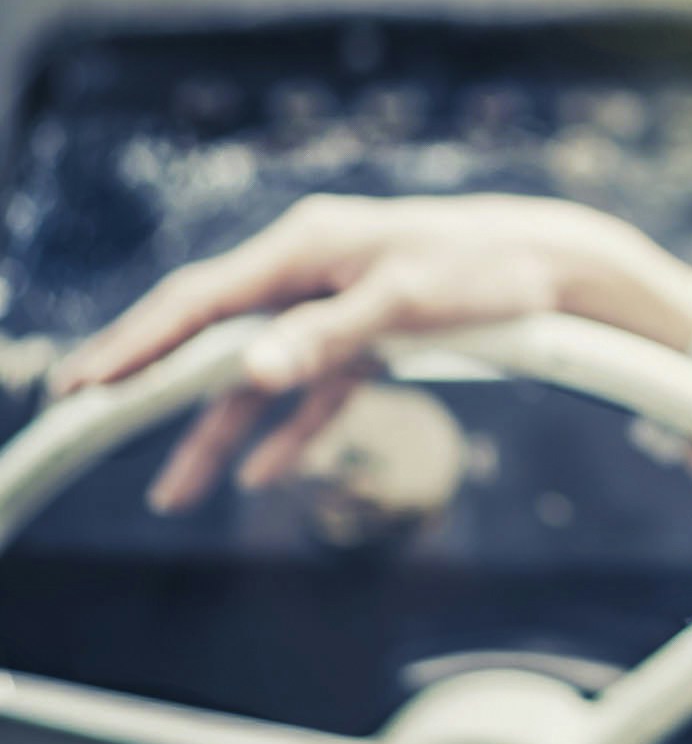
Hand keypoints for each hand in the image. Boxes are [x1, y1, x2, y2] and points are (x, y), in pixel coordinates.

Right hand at [45, 192, 691, 513]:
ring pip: (263, 377)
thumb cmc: (485, 269)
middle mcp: (310, 272)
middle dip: (153, 385)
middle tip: (85, 419)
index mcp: (304, 249)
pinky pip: (318, 391)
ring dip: (220, 435)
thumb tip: (253, 370)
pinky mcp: (373, 335)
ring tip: (173, 495)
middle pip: (215, 336)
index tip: (82, 383)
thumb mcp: (405, 300)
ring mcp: (339, 306)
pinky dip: (291, 433)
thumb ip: (327, 336)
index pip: (200, 302)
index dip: (136, 343)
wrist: (558, 264)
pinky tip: (263, 478)